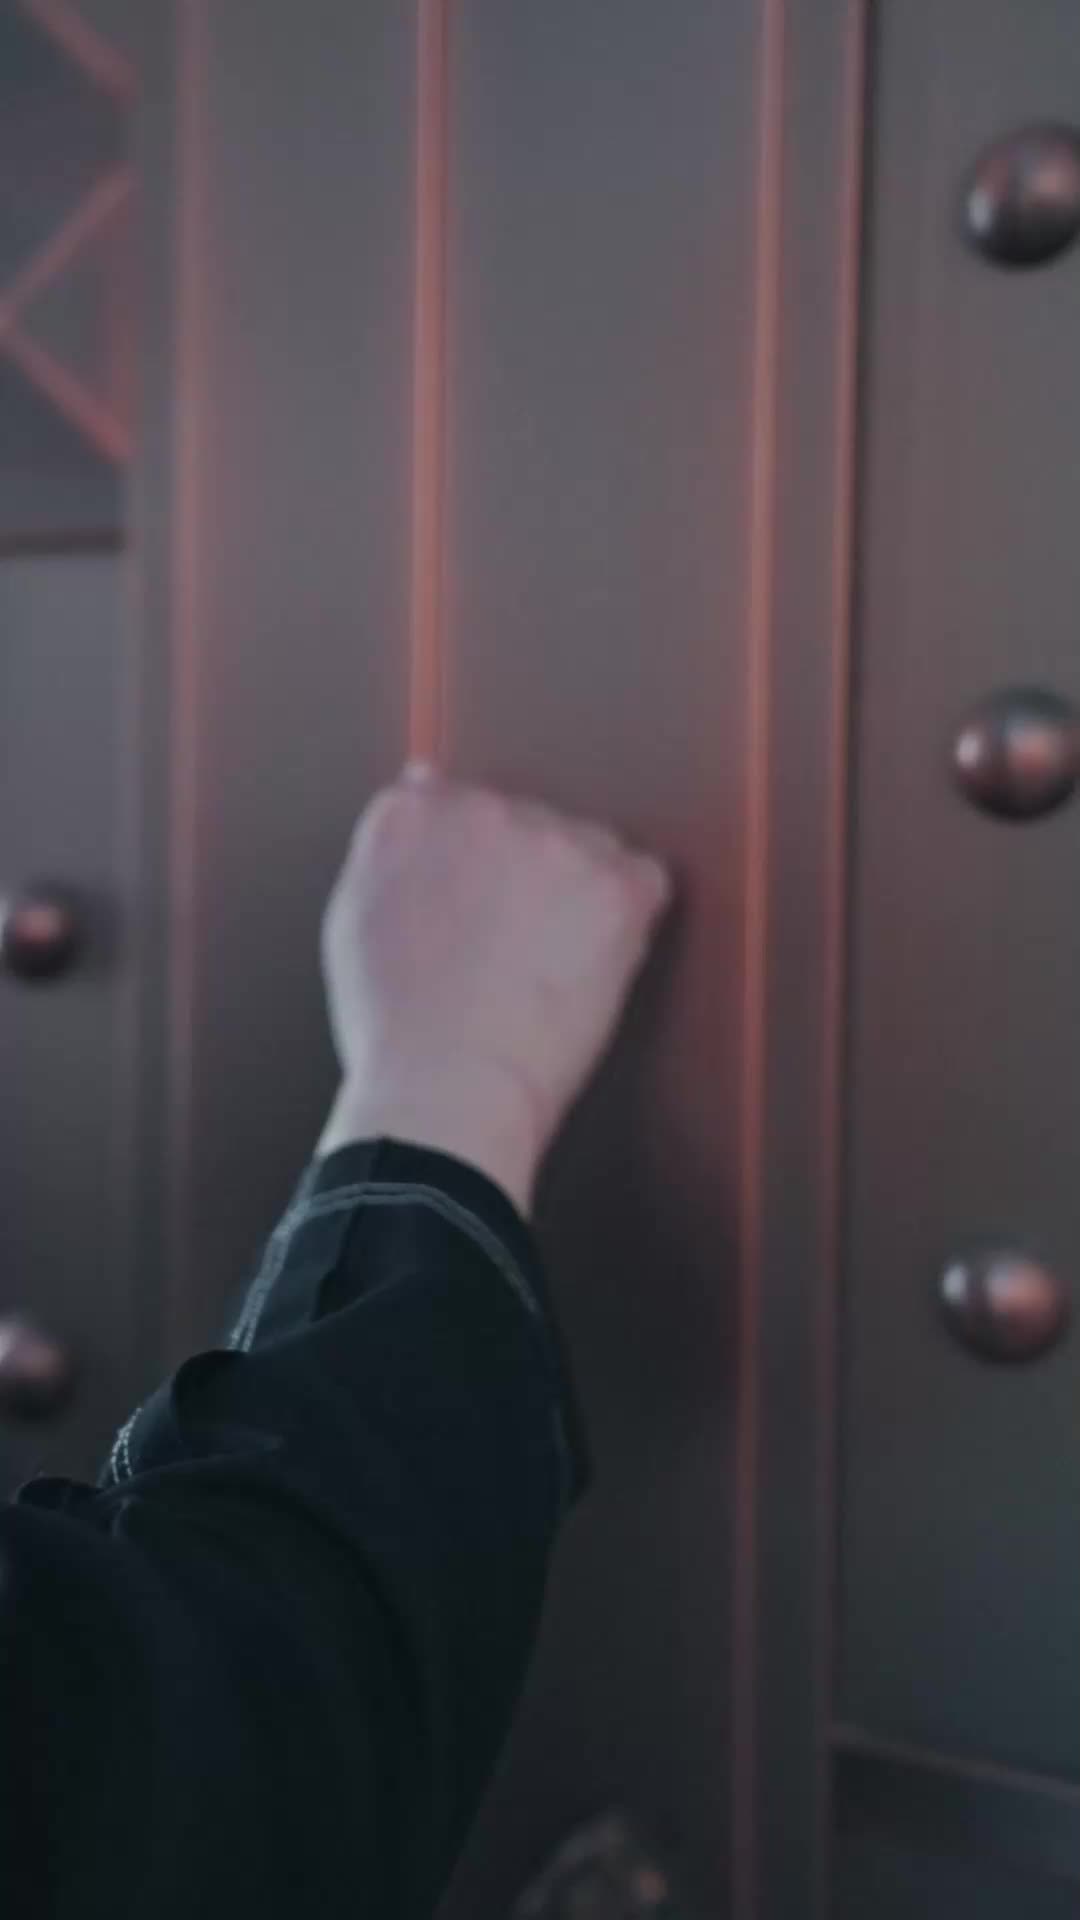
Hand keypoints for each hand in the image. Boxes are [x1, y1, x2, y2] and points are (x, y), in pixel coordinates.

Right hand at [317, 763, 672, 1212]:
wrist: (445, 1090)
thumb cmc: (395, 1028)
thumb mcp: (354, 918)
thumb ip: (389, 846)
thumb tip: (422, 788)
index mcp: (410, 815)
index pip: (454, 805)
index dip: (473, 868)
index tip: (477, 913)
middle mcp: (482, 810)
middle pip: (526, 823)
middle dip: (527, 877)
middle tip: (511, 955)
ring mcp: (553, 842)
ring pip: (588, 850)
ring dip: (579, 895)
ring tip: (548, 970)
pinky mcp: (614, 885)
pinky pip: (644, 882)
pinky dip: (631, 923)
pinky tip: (592, 969)